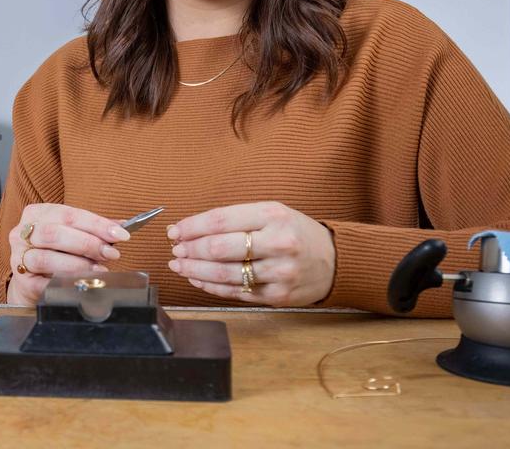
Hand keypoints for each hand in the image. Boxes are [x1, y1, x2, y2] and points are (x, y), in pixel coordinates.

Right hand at [6, 203, 131, 304]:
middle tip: (111, 253)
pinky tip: (80, 282)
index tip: (120, 234)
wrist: (31, 280)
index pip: (69, 214)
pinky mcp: (21, 281)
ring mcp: (19, 257)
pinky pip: (43, 283)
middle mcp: (22, 232)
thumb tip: (122, 226)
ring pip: (46, 258)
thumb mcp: (71, 234)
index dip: (97, 224)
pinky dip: (64, 282)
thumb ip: (94, 229)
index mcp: (37, 213)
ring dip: (77, 264)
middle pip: (55, 233)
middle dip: (88, 243)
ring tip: (99, 269)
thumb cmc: (54, 252)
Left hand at [166, 202, 335, 306]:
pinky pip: (235, 292)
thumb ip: (235, 219)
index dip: (192, 227)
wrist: (334, 261)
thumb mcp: (272, 213)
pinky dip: (210, 286)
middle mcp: (278, 243)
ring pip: (224, 274)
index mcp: (273, 215)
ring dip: (194, 270)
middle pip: (219, 248)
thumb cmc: (296, 233)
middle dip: (190, 249)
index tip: (174, 231)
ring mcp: (278, 272)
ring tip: (179, 265)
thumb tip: (191, 229)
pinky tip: (197, 279)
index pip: (221, 220)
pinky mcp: (277, 296)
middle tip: (175, 249)